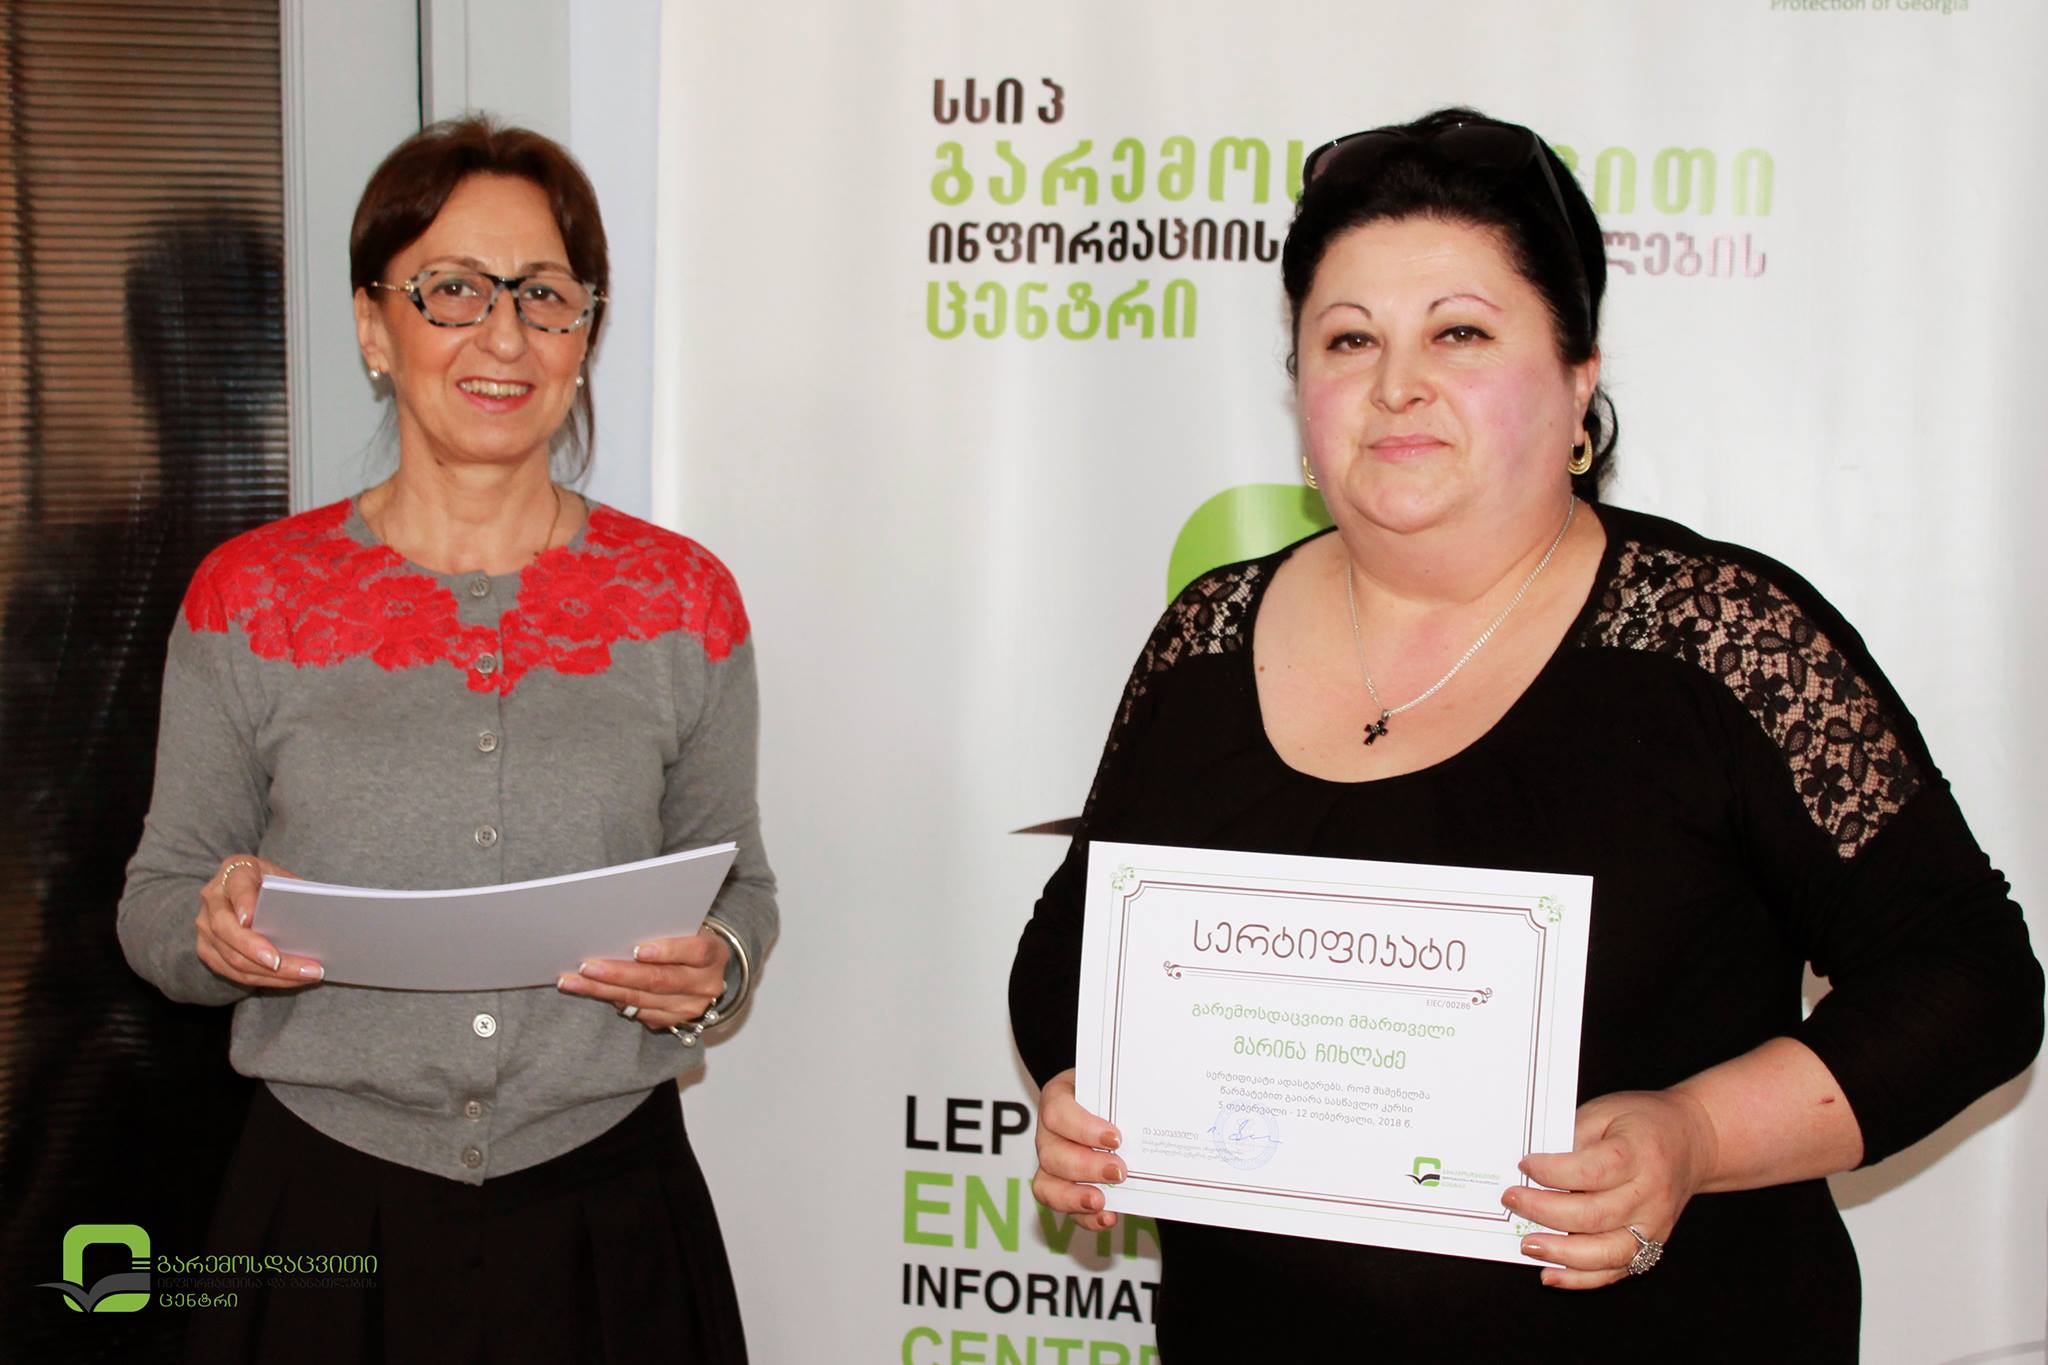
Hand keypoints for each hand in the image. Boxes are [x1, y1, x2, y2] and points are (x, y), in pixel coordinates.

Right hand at [196, 855, 322, 989]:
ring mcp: (206, 927)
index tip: (251, 919)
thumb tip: (321, 913)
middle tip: (284, 963)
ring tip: (306, 973)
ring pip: (233, 957)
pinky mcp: (207, 950)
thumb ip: (293, 890)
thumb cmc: (270, 883)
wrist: (242, 891)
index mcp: (235, 871)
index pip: (237, 886)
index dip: (243, 902)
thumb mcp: (282, 876)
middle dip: (257, 950)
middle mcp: (213, 899)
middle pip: (227, 929)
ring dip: (270, 973)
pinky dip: (265, 979)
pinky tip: (291, 980)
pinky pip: (234, 972)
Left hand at [557, 928, 729, 1032]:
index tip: (637, 949)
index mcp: (714, 953)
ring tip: (574, 980)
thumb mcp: (687, 927)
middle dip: (619, 973)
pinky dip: (610, 1000)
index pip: (695, 951)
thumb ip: (663, 926)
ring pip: (641, 1000)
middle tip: (587, 966)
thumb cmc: (688, 938)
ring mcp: (689, 1007)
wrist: (704, 969)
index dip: (667, 951)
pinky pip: (637, 1012)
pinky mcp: (671, 1021)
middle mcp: (705, 984)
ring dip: (603, 990)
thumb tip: (618, 926)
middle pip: (660, 980)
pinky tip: (589, 990)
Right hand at [1030, 1069, 1124, 1232]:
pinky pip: (1064, 1208)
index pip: (1057, 1112)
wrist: (1118, 1107)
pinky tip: (1108, 1217)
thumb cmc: (1116, 1091)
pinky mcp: (1062, 1188)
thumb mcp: (1121, 1082)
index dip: (1083, 1129)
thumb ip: (1133, 1091)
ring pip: (1046, 1185)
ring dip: (1074, 1196)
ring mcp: (1052, 1163)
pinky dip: (1084, 1217)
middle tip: (1120, 1171)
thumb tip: (1166, 1099)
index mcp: (1059, 1097)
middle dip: (1085, 1166)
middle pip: (1051, 1153)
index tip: (1115, 1139)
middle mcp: (1049, 1132)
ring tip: (1102, 1201)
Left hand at [1503, 1087, 1719, 1289]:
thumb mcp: (1605, 1111)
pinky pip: (1615, 1271)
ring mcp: (1653, 1226)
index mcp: (1639, 1154)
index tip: (1524, 1164)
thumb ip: (1571, 1137)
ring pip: (1605, 1252)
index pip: (1591, 1171)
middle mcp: (1650, 1195)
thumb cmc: (1642, 1123)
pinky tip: (1551, 1273)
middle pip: (1593, 1215)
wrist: (1692, 1141)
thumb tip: (1530, 1168)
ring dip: (1561, 1253)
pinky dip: (1581, 1278)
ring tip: (1527, 1244)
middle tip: (1511, 1200)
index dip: (1552, 1172)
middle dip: (1544, 1211)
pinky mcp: (1651, 1246)